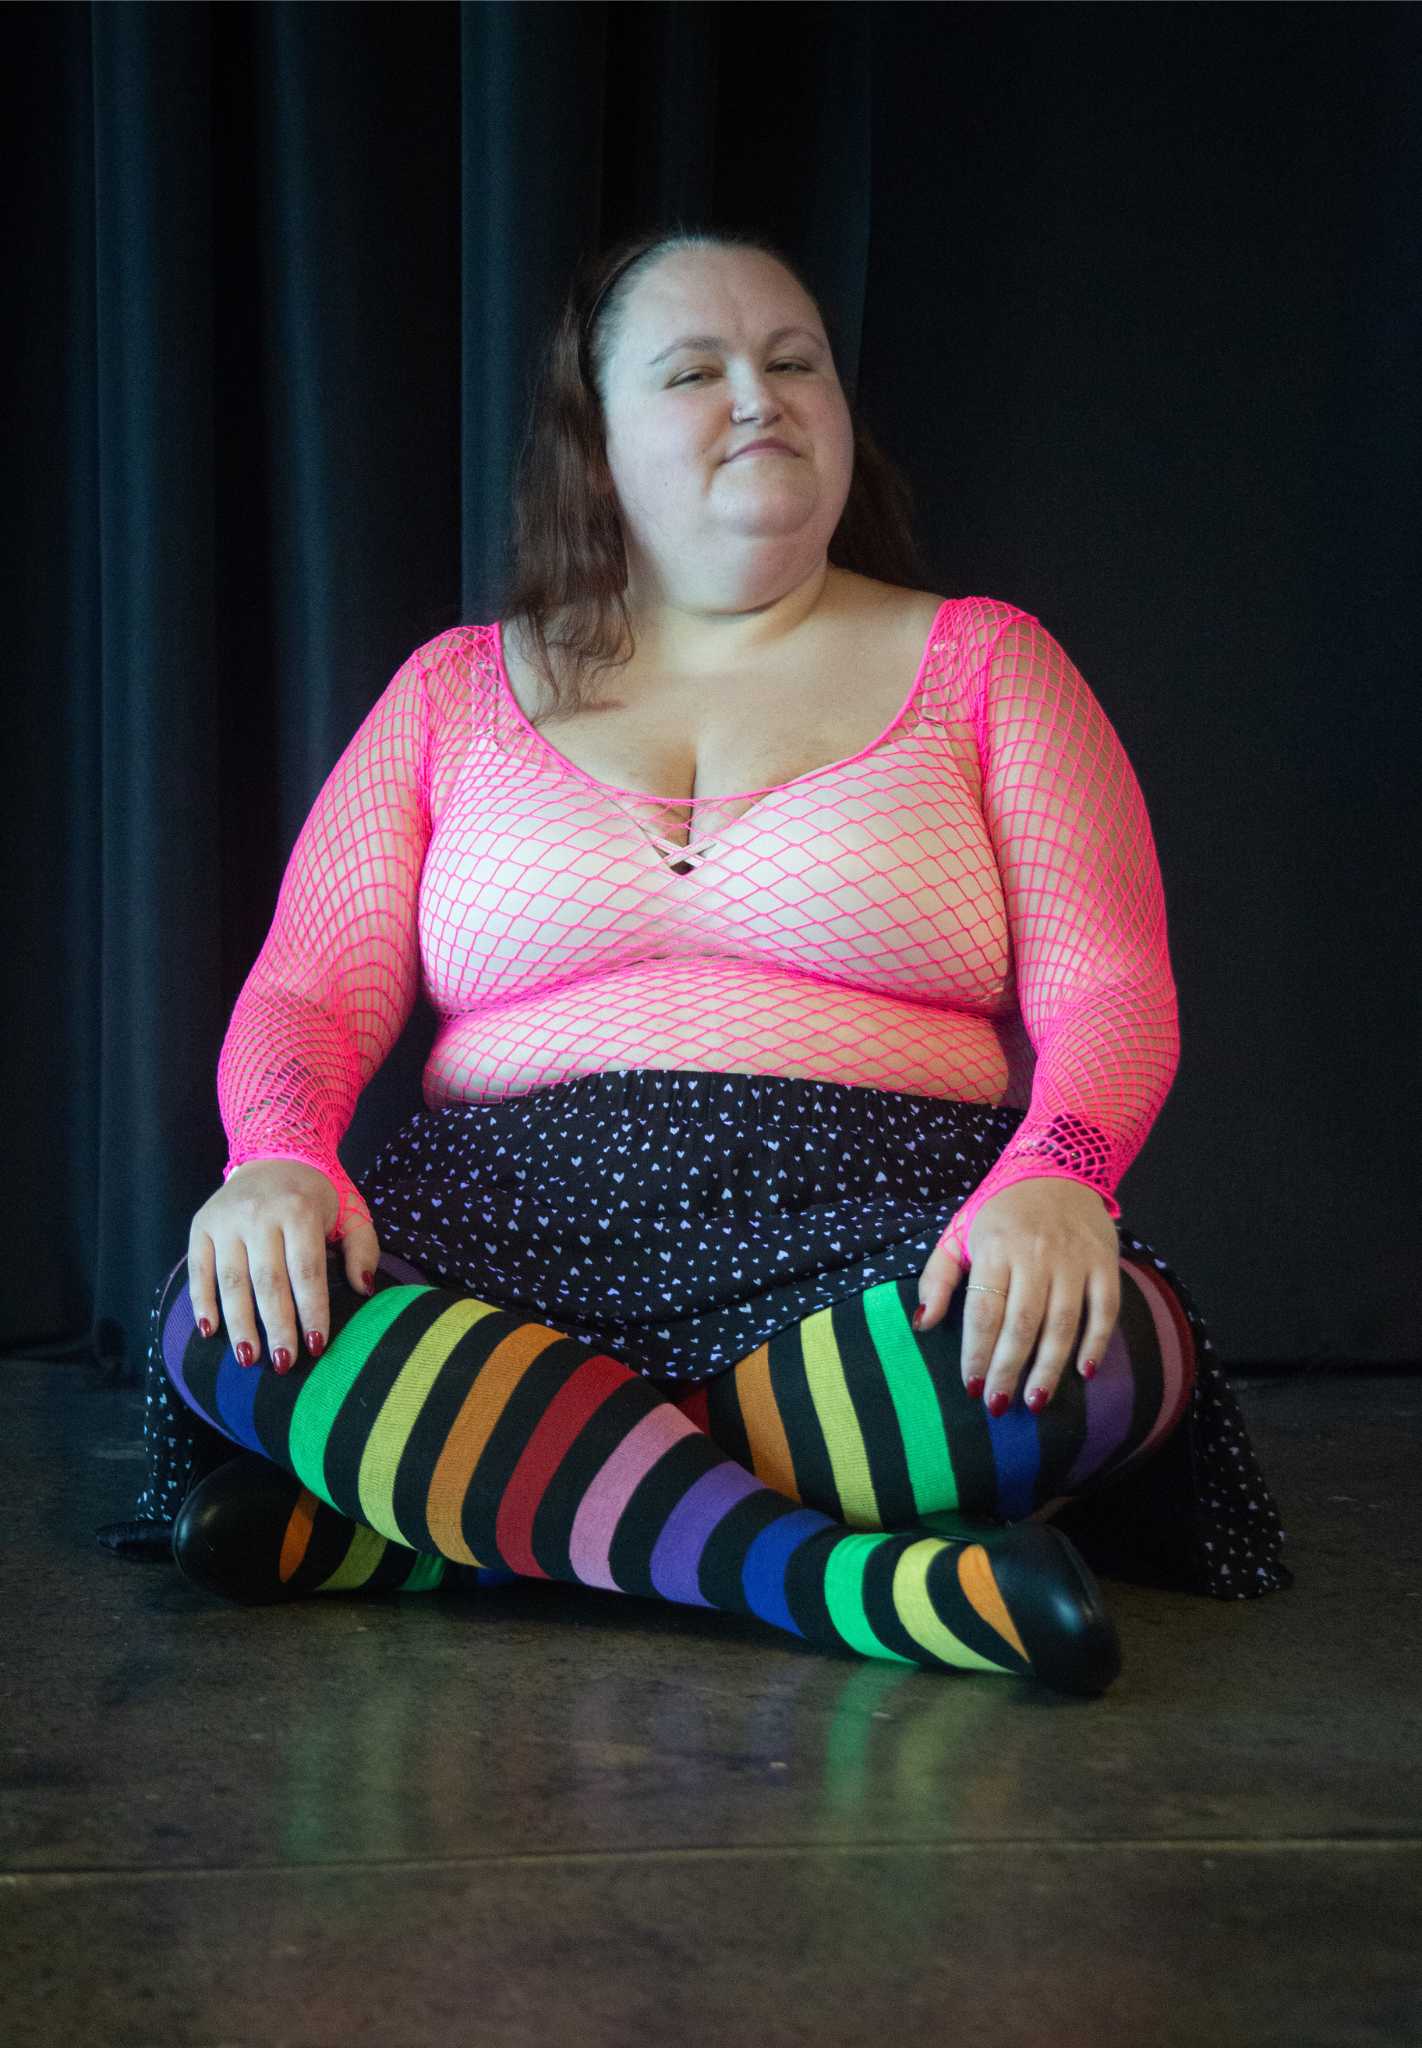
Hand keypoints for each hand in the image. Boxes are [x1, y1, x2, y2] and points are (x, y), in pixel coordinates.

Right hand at [187, 1160, 381, 1372]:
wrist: (274, 1153)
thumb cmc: (317, 1195)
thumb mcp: (351, 1212)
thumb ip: (363, 1249)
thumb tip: (364, 1289)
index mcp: (299, 1210)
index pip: (307, 1271)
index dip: (312, 1311)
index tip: (317, 1347)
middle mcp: (259, 1214)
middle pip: (268, 1282)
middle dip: (276, 1327)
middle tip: (283, 1363)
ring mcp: (226, 1220)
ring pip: (232, 1281)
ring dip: (239, 1324)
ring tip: (248, 1359)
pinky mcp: (201, 1225)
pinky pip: (199, 1270)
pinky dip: (202, 1303)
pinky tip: (211, 1333)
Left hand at [913, 1178, 1119, 1412]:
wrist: (1059, 1166)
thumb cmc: (1001, 1210)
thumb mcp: (959, 1232)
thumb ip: (938, 1277)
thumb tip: (922, 1323)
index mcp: (995, 1247)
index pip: (984, 1311)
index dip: (976, 1352)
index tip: (970, 1386)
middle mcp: (1036, 1255)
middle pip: (1022, 1324)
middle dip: (1008, 1369)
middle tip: (998, 1404)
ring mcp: (1073, 1260)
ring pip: (1062, 1323)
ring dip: (1049, 1366)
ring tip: (1036, 1400)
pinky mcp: (1104, 1263)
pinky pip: (1104, 1310)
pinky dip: (1097, 1343)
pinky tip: (1084, 1372)